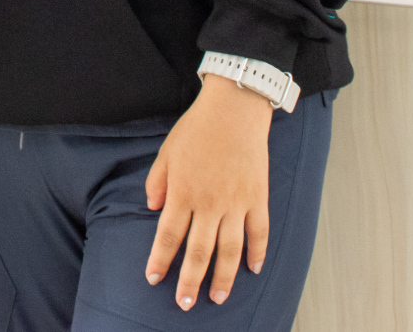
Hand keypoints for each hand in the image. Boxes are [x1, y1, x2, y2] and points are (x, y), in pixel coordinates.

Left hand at [144, 75, 274, 308]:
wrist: (234, 108)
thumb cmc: (197, 128)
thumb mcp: (167, 151)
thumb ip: (157, 181)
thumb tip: (152, 208)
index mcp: (183, 192)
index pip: (169, 235)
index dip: (160, 260)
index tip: (154, 279)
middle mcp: (209, 203)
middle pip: (199, 252)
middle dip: (189, 281)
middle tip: (185, 304)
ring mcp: (236, 203)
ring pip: (230, 250)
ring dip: (224, 278)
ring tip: (217, 297)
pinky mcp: (258, 198)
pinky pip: (259, 233)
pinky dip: (257, 253)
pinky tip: (253, 269)